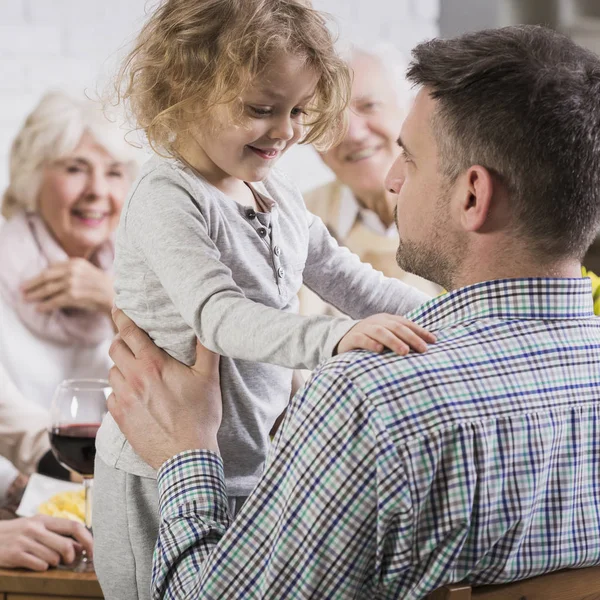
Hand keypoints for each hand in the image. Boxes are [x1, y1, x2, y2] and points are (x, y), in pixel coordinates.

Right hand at [0, 515, 92, 570]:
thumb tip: (80, 546)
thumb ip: (57, 534)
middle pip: (66, 545)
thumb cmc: (18, 533)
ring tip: (45, 559)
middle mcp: (36, 528)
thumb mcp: (37, 528)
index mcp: (44, 519)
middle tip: (68, 561)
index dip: (87, 539)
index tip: (93, 551)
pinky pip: (39, 566)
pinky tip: (35, 563)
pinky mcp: (15, 555)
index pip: (74, 526)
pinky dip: (42, 568)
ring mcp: (25, 541)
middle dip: (71, 557)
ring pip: (53, 558)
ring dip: (54, 563)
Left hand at [22, 259, 114, 315]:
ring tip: (27, 299)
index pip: (50, 268)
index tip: (29, 282)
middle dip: (32, 285)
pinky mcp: (74, 295)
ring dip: (36, 295)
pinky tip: (39, 308)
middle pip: (46, 277)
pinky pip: (55, 301)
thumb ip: (70, 270)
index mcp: (75, 262)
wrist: (116, 296)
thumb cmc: (101, 286)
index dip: (37, 276)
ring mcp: (73, 283)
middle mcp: (73, 271)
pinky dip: (45, 305)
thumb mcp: (86, 271)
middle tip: (22, 290)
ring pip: (48, 289)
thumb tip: (50, 276)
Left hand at [107, 309, 221, 469]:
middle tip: (133, 341)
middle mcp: (133, 378)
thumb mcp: (209, 379)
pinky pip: (111, 396)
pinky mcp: (119, 418)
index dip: (122, 316)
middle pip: (115, 348)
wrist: (186, 456)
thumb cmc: (200, 416)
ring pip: (112, 372)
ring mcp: (123, 399)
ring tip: (136, 370)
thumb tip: (207, 325)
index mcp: (153, 364)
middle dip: (122, 340)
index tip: (118, 307)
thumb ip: (207, 349)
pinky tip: (134, 395)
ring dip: (121, 366)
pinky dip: (120, 390)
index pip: (129, 332)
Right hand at [336, 313, 435, 355]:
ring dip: (394, 341)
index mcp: (387, 320)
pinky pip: (362, 339)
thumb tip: (426, 347)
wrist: (342, 339)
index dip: (420, 331)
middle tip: (423, 349)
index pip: (406, 324)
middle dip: (411, 337)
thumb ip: (401, 339)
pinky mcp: (352, 338)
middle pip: (396, 327)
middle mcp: (377, 322)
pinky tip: (379, 350)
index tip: (434, 341)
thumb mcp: (386, 336)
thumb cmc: (370, 341)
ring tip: (405, 352)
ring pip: (381, 332)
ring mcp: (364, 329)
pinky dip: (371, 343)